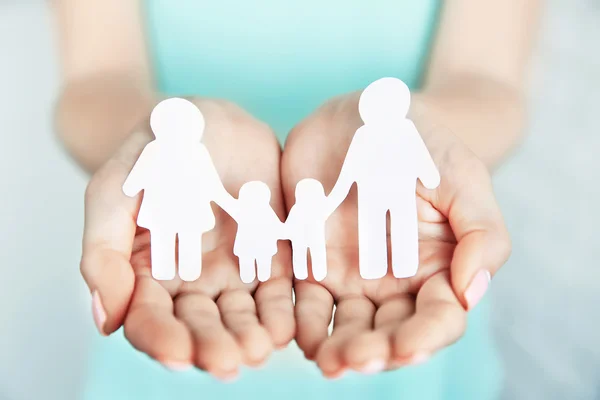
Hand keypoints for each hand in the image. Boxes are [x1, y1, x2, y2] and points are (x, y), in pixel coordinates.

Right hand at [81, 99, 293, 379]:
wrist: (205, 121)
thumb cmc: (152, 154)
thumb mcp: (115, 192)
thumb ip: (104, 252)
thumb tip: (105, 320)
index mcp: (148, 275)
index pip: (150, 319)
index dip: (161, 339)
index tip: (178, 353)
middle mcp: (191, 284)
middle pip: (199, 327)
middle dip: (212, 346)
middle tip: (229, 361)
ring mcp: (234, 272)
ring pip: (241, 317)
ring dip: (250, 336)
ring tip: (260, 348)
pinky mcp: (271, 257)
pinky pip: (278, 291)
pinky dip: (281, 311)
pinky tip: (286, 326)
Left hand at [281, 92, 509, 376]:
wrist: (369, 117)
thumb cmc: (424, 145)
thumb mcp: (462, 179)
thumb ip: (480, 233)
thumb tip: (470, 292)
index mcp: (437, 270)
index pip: (438, 318)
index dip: (425, 338)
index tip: (406, 347)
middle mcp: (394, 283)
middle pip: (388, 334)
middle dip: (374, 352)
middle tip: (354, 359)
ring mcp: (351, 276)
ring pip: (344, 327)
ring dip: (335, 348)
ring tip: (324, 358)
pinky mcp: (311, 263)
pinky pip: (304, 301)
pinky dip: (300, 321)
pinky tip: (295, 333)